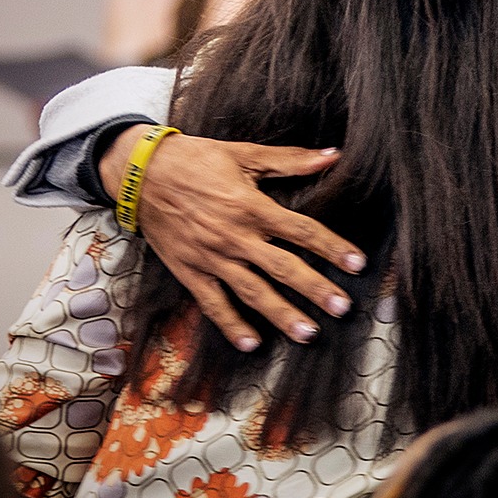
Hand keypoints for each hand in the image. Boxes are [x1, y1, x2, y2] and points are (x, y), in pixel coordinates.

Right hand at [102, 131, 365, 349]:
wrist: (140, 172)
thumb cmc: (195, 160)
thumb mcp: (244, 154)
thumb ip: (290, 160)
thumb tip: (332, 155)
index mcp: (252, 206)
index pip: (302, 231)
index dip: (332, 247)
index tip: (358, 264)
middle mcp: (235, 236)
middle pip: (283, 268)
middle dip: (315, 289)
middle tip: (342, 308)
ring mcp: (211, 258)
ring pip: (252, 292)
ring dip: (282, 314)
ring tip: (308, 334)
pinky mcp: (190, 271)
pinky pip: (213, 303)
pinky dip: (232, 325)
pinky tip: (252, 343)